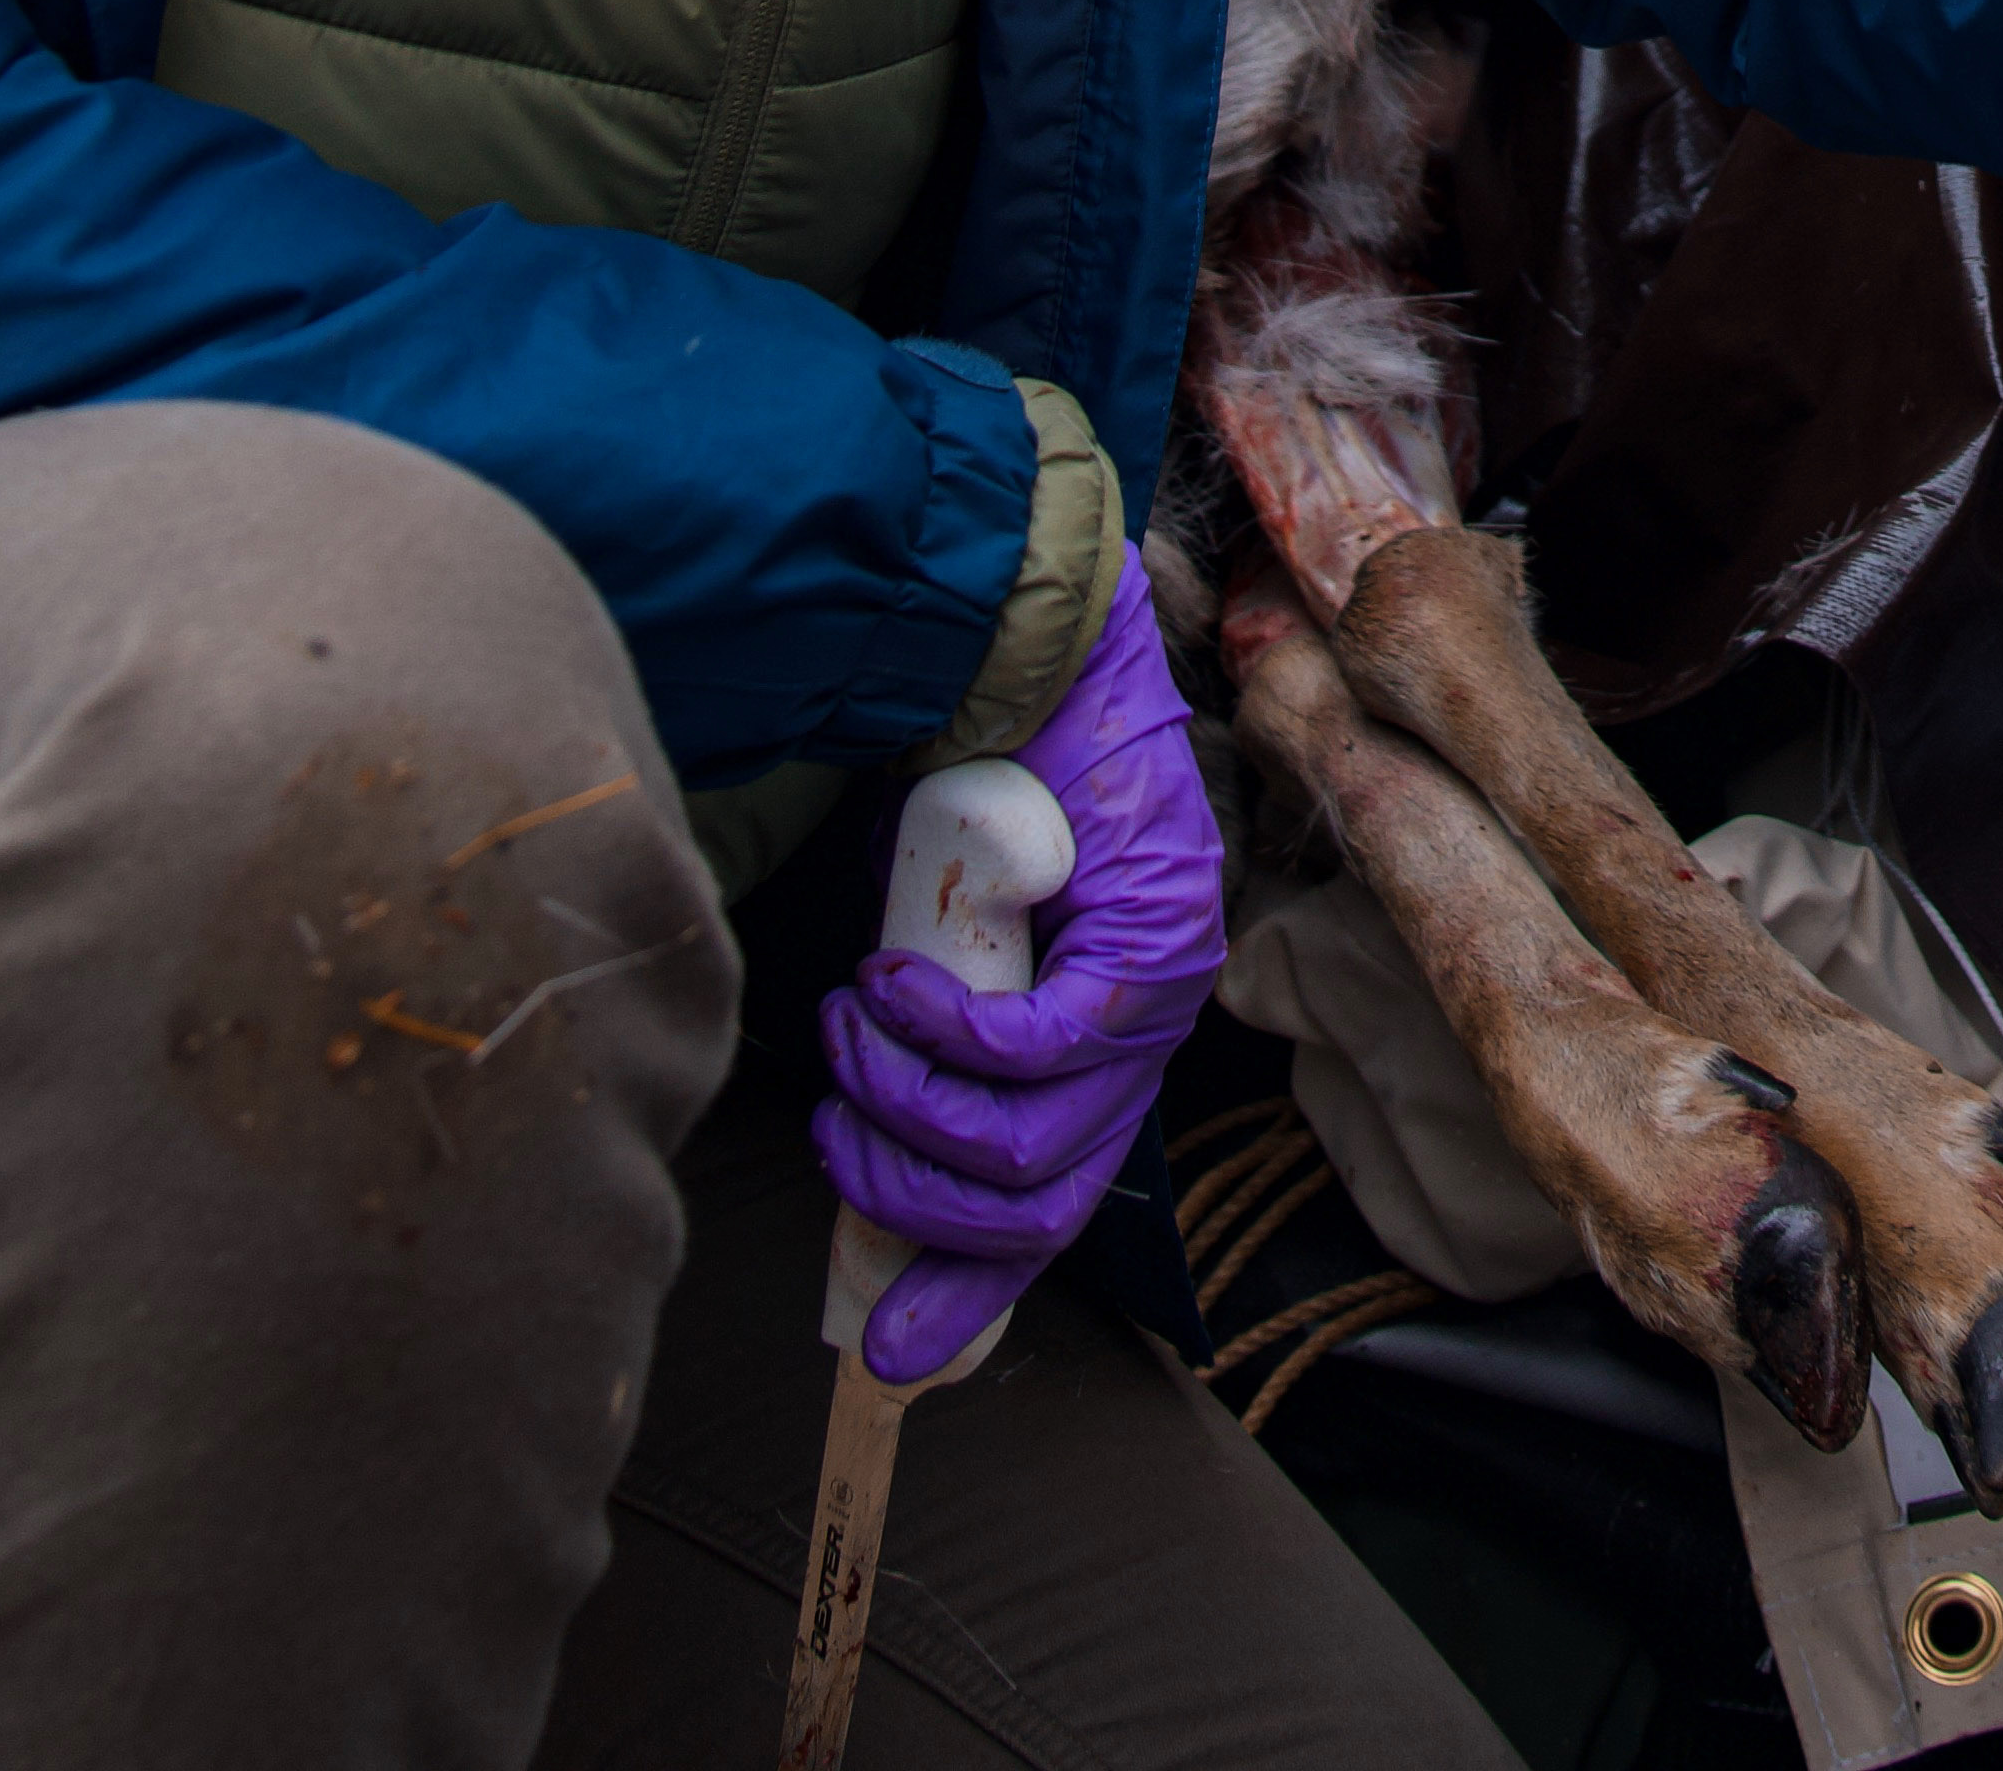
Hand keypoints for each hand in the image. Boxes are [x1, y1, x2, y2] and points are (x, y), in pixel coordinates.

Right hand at [812, 549, 1224, 1379]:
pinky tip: (894, 983)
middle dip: (906, 1193)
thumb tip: (851, 1173)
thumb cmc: (975, 793)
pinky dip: (947, 1036)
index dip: (962, 1295)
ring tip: (851, 1023)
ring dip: (906, 1105)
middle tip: (838, 1118)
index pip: (1051, 1217)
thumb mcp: (940, 955)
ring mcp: (1165, 986)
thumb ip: (919, 1060)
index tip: (882, 1351)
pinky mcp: (1152, 934)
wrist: (1027, 649)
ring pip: (1026, 1140)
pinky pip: (1041, 1047)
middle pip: (1034, 1205)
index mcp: (1106, 1051)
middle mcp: (1153, 1032)